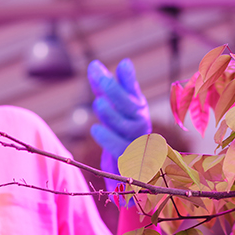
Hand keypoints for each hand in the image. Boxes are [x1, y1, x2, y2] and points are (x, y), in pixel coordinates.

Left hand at [89, 58, 149, 174]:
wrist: (128, 171)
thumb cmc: (119, 135)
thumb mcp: (112, 110)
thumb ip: (103, 90)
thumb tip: (94, 65)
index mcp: (136, 111)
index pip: (132, 92)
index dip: (128, 79)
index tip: (123, 63)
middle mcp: (140, 125)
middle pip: (131, 107)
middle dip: (116, 92)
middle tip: (101, 78)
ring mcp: (137, 143)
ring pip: (128, 127)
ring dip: (112, 114)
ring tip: (98, 102)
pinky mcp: (129, 161)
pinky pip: (121, 149)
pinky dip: (109, 139)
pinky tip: (96, 129)